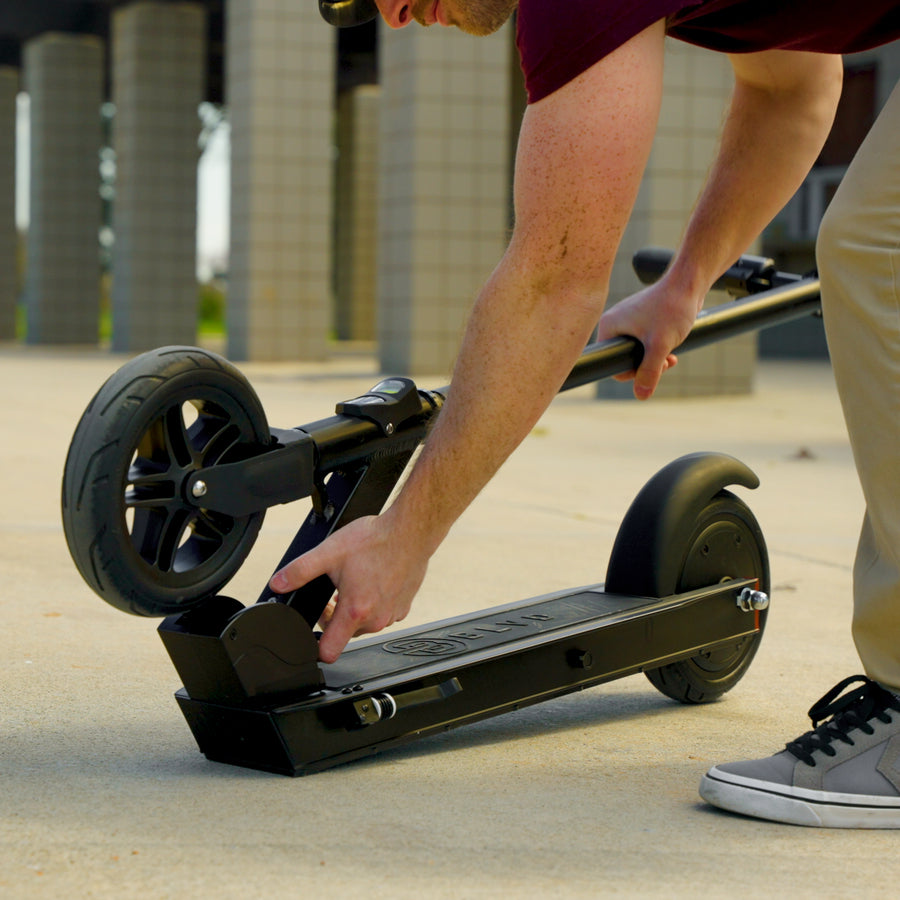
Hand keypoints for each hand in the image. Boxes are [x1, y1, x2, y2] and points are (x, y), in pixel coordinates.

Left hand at [268, 514, 428, 662]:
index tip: (314, 630)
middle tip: (336, 590)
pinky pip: (384, 613)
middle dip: (336, 616)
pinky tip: (376, 579)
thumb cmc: (376, 540)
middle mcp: (375, 618)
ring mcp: (393, 614)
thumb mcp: (329, 552)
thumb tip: (278, 583)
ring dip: (357, 608)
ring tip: (358, 580)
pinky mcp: (405, 607)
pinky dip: (377, 602)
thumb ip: (299, 571)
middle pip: (346, 633)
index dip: (315, 646)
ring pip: (366, 623)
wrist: (411, 531)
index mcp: (354, 610)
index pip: (329, 651)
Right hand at [595, 277, 701, 398]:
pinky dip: (658, 350)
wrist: (689, 283)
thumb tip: (641, 395)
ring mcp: (629, 322)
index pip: (611, 363)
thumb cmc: (672, 308)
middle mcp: (615, 324)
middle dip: (646, 367)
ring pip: (637, 353)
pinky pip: (645, 343)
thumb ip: (649, 372)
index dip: (631, 372)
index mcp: (609, 326)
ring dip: (655, 360)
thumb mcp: (659, 345)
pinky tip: (672, 351)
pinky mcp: (643, 320)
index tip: (651, 367)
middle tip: (664, 363)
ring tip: (670, 358)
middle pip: (624, 360)